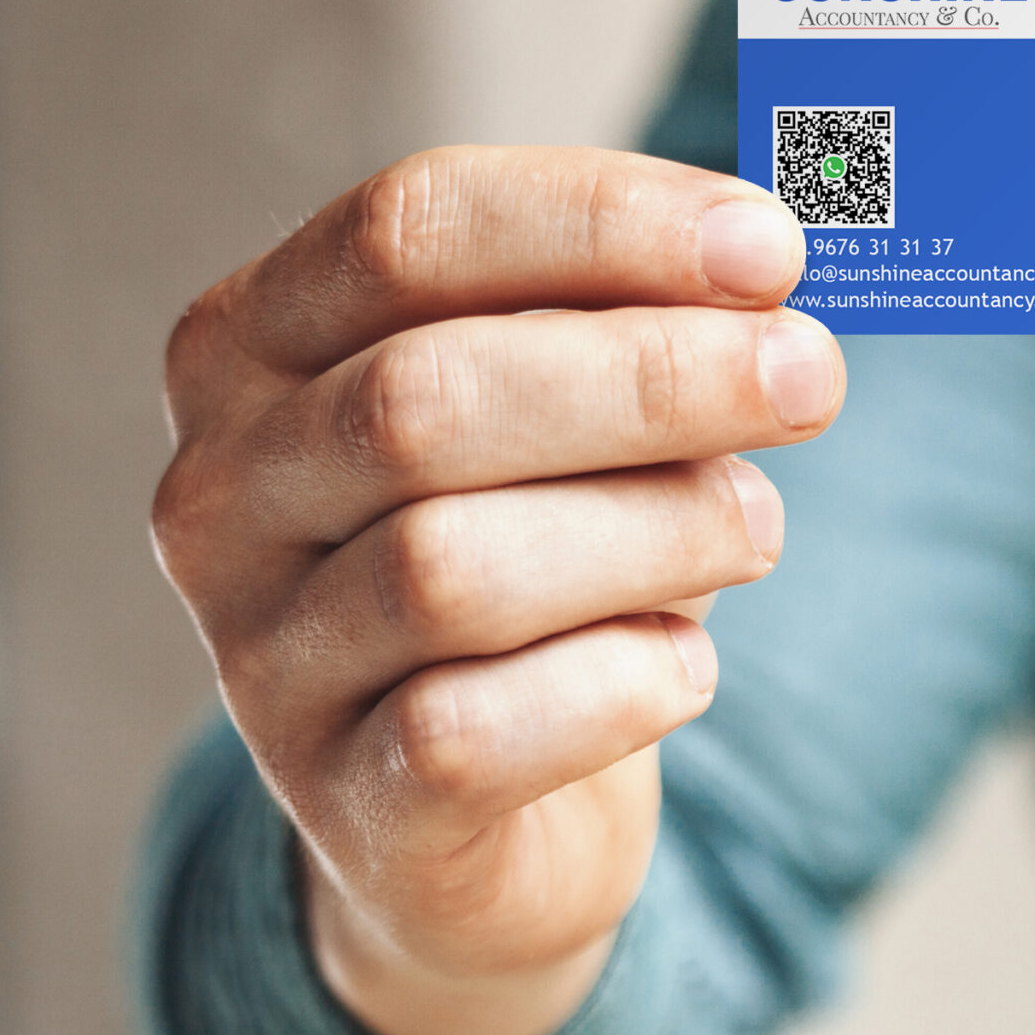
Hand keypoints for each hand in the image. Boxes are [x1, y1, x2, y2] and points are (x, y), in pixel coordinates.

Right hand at [150, 146, 838, 1034]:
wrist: (477, 810)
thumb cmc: (540, 546)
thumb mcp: (570, 409)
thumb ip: (635, 319)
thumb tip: (767, 270)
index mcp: (253, 344)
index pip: (408, 230)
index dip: (604, 224)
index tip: (772, 247)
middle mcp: (223, 494)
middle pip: (422, 394)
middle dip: (649, 376)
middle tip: (810, 377)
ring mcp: (261, 661)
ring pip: (450, 571)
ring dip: (653, 532)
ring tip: (755, 526)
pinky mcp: (343, 807)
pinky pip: (473, 736)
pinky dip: (616, 688)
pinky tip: (683, 668)